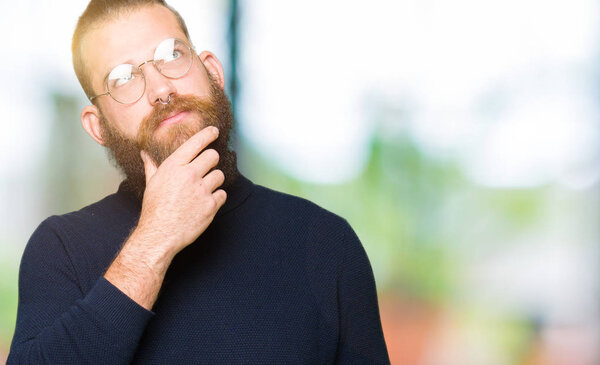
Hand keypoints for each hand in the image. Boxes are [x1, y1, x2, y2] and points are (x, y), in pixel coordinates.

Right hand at [136, 126, 226, 256]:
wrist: (159, 234)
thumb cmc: (154, 209)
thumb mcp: (151, 184)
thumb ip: (152, 166)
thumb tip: (145, 153)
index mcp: (174, 166)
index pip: (196, 142)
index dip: (208, 134)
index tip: (214, 131)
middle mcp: (189, 174)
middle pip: (213, 156)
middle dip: (211, 161)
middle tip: (206, 169)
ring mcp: (201, 190)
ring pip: (220, 175)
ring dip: (215, 180)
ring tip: (204, 189)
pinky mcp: (211, 205)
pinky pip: (222, 194)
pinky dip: (217, 198)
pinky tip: (206, 202)